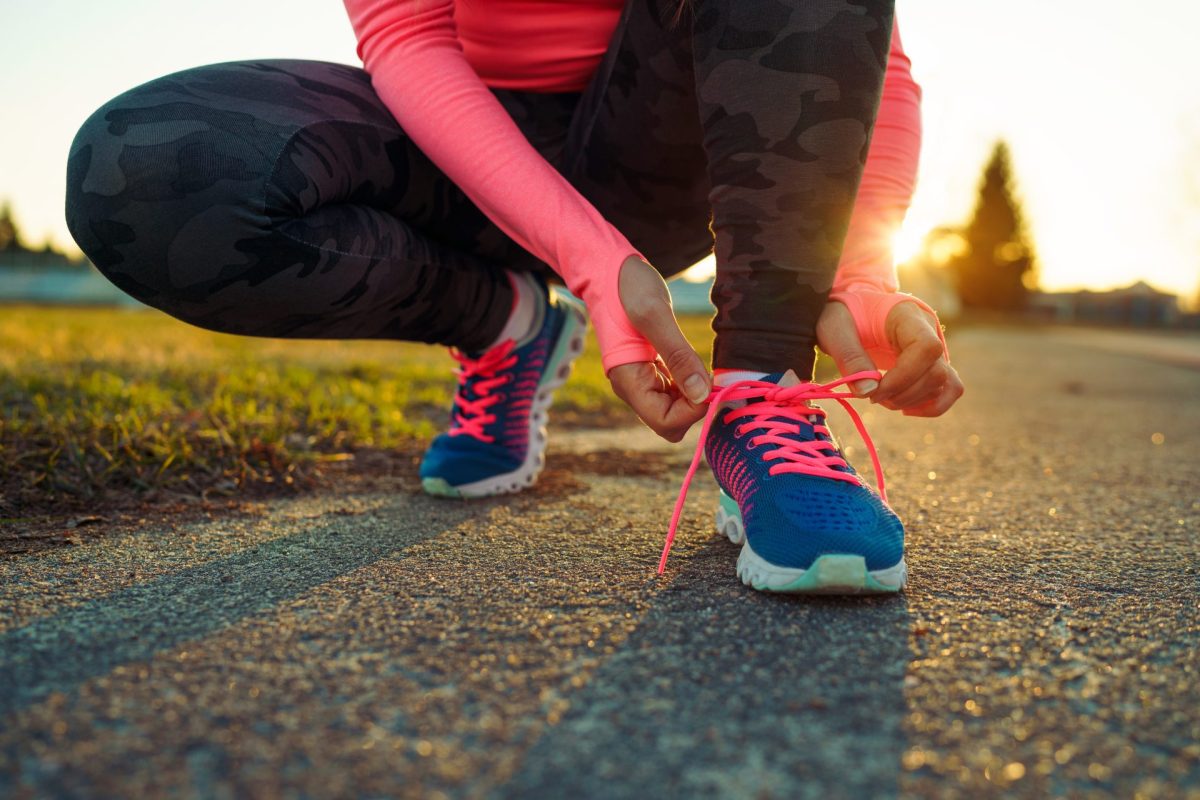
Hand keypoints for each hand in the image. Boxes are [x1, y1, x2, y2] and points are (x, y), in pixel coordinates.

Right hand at [607, 257, 711, 441]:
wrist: (608, 269)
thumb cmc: (627, 287)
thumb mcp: (655, 314)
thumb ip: (678, 354)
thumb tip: (702, 395)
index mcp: (629, 381)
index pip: (665, 423)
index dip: (692, 411)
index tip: (708, 382)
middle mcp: (633, 387)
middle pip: (671, 422)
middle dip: (695, 405)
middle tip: (709, 373)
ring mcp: (641, 380)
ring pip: (675, 409)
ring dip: (695, 394)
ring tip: (703, 364)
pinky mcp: (651, 369)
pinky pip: (674, 391)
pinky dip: (690, 382)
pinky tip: (695, 361)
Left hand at [817, 298, 963, 416]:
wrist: (853, 312)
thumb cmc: (844, 316)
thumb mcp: (835, 329)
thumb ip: (849, 357)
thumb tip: (868, 391)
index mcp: (907, 315)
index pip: (926, 347)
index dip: (904, 377)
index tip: (875, 390)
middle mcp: (930, 330)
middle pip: (936, 372)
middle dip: (903, 395)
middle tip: (872, 396)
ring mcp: (936, 348)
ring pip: (943, 384)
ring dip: (912, 402)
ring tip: (883, 398)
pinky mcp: (935, 364)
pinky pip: (950, 389)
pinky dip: (931, 406)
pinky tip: (905, 408)